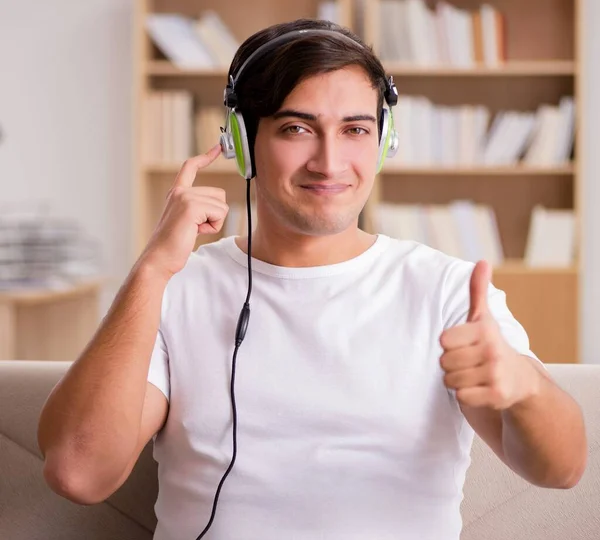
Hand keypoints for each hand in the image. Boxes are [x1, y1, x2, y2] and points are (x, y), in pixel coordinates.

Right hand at [138, 144, 227, 279]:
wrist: (159, 258)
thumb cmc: (173, 245)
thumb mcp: (186, 221)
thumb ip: (197, 209)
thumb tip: (219, 205)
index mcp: (176, 193)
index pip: (191, 167)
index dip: (206, 156)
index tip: (218, 147)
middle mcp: (179, 191)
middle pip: (219, 194)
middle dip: (215, 214)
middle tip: (196, 227)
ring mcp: (184, 197)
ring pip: (221, 204)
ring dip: (214, 221)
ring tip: (194, 230)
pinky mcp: (191, 207)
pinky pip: (219, 214)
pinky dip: (213, 227)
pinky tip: (195, 232)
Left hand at [439, 260, 538, 410]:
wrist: (521, 380)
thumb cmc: (492, 345)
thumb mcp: (484, 318)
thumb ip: (478, 290)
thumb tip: (482, 262)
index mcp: (484, 330)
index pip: (443, 340)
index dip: (450, 345)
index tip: (465, 345)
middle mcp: (491, 350)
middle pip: (444, 362)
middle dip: (452, 365)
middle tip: (469, 363)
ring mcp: (495, 374)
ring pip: (450, 380)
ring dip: (457, 381)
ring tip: (474, 375)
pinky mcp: (496, 396)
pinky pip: (461, 397)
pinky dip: (465, 395)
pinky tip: (479, 389)